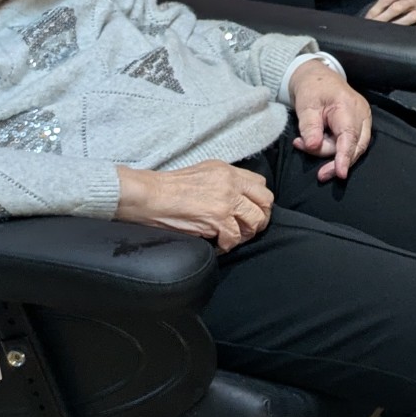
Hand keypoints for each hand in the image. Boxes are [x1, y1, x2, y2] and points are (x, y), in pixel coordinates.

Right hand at [115, 161, 272, 251]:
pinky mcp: (217, 219)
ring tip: (232, 238)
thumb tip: (238, 197)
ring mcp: (226, 201)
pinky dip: (227, 246)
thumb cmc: (169, 187)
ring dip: (245, 234)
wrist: (149, 195)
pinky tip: (218, 245)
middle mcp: (231, 183)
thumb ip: (224, 182)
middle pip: (266, 202)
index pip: (261, 184)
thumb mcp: (203, 173)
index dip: (259, 201)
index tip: (251, 211)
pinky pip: (234, 238)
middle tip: (248, 229)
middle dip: (261, 218)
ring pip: (255, 221)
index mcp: (228, 171)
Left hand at [289, 60, 372, 180]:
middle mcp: (362, 113)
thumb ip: (309, 127)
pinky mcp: (362, 124)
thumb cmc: (311, 89)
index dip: (345, 156)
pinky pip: (353, 143)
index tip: (340, 173)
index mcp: (347, 105)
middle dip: (333, 159)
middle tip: (307, 154)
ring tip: (306, 142)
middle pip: (354, 146)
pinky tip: (319, 141)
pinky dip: (335, 148)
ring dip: (330, 152)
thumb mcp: (304, 105)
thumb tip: (313, 146)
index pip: (349, 136)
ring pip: (354, 147)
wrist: (318, 77)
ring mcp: (364, 119)